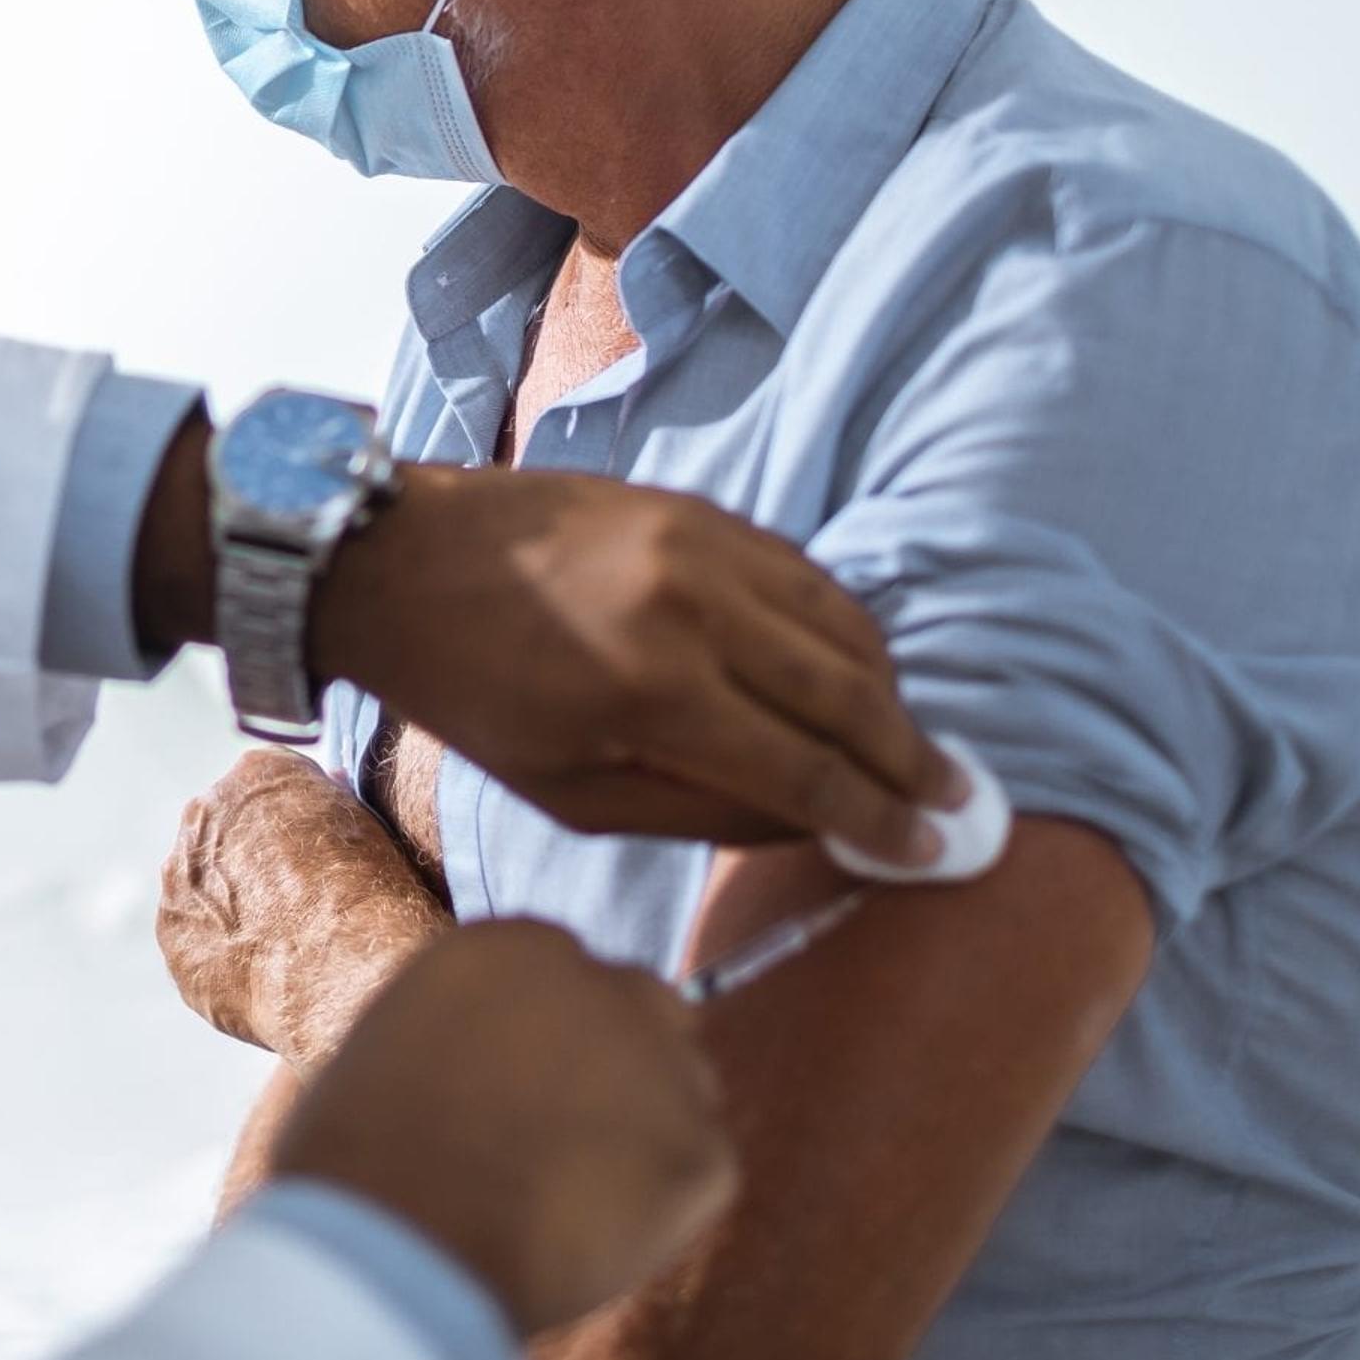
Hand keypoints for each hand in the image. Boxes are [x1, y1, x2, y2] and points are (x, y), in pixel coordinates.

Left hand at [159, 748, 451, 1066]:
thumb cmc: (366, 892)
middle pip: (224, 834)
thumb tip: (329, 786)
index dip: (293, 829)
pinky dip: (220, 956)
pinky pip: (194, 941)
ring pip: (202, 888)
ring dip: (230, 909)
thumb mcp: (363, 826)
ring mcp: (179, 874)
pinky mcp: (171, 933)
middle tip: (292, 905)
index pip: (269, 791)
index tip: (314, 861)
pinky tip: (259, 974)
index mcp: (258, 773)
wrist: (338, 964)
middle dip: (251, 865)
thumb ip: (329, 804)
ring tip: (278, 946)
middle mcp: (205, 812)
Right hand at [271, 920, 737, 1338]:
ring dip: (649, 1133)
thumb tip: (477, 1063)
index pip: (569, 977)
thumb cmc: (360, 1160)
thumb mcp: (392, 1045)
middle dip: (627, 1063)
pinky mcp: (702, 1151)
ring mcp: (663, 1064)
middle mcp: (603, 982)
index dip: (557, 1040)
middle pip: (650, 1010)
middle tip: (577, 1137)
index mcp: (516, 945)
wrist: (398, 1245)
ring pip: (685, 1092)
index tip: (534, 1090)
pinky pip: (699, 1177)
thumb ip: (461, 1031)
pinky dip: (661, 1213)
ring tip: (576, 1200)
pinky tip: (591, 1238)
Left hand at [316, 464, 959, 864]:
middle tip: (958, 804)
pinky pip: (805, 576)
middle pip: (849, 694)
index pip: (807, 769)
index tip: (935, 851)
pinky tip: (854, 676)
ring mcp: (702, 542)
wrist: (401, 559)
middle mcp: (693, 605)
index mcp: (651, 690)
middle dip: (911, 760)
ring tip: (909, 749)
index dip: (879, 817)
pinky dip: (843, 630)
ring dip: (888, 692)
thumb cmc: (473, 694)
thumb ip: (699, 810)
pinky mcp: (700, 508)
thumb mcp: (569, 791)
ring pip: (843, 625)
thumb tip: (815, 820)